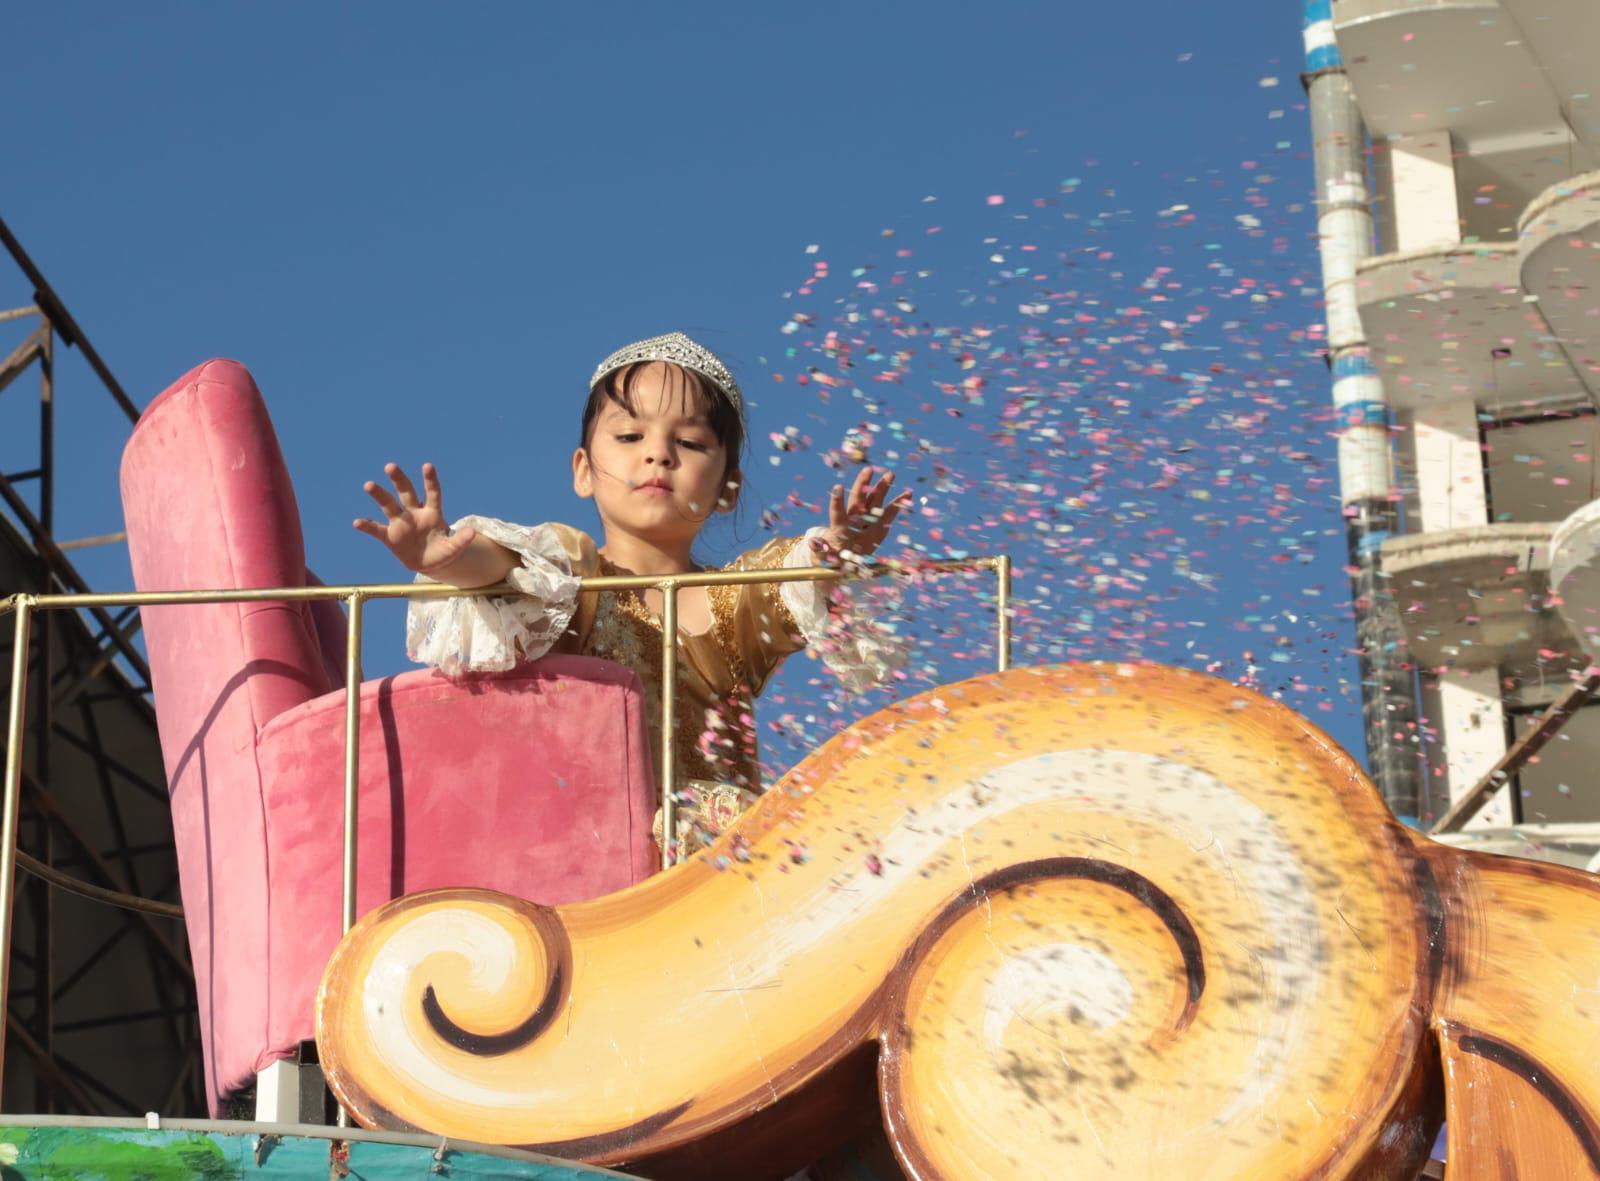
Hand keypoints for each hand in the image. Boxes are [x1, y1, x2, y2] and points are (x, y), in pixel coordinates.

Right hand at [353, 462, 476, 574]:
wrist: (428, 563)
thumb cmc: (443, 551)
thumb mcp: (454, 548)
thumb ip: (461, 540)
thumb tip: (473, 533)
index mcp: (432, 513)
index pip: (432, 493)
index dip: (430, 480)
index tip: (427, 466)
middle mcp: (414, 513)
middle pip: (406, 492)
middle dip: (399, 480)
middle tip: (391, 466)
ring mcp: (400, 523)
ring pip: (388, 505)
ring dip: (379, 495)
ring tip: (369, 485)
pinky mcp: (389, 536)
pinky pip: (376, 529)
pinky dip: (367, 526)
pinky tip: (357, 523)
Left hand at [810, 466, 911, 564]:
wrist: (845, 560)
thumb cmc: (831, 557)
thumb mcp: (823, 555)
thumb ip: (820, 549)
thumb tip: (812, 542)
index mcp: (839, 525)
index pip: (837, 510)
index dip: (837, 500)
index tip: (837, 487)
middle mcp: (853, 518)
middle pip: (857, 498)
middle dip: (863, 484)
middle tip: (868, 470)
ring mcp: (867, 519)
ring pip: (874, 500)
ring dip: (882, 487)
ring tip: (890, 474)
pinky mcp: (880, 525)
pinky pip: (890, 513)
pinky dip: (898, 504)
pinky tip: (908, 493)